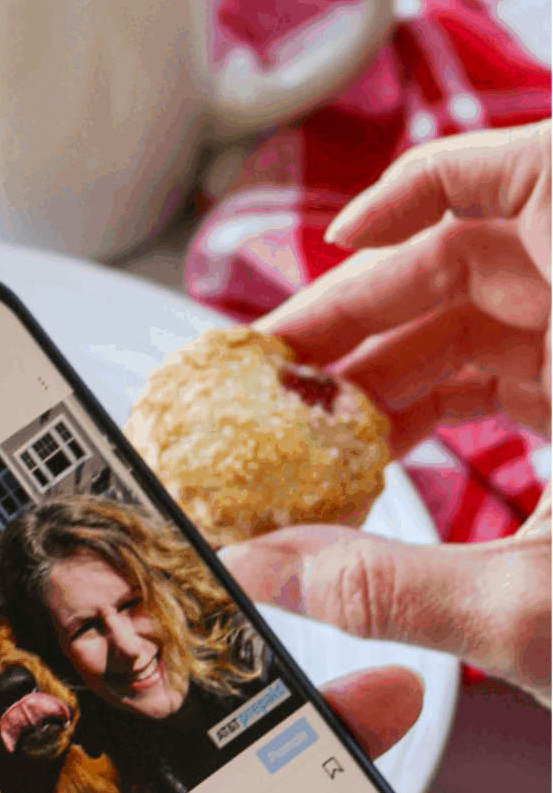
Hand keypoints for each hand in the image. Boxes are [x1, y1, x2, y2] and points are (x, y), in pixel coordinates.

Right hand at [222, 121, 550, 705]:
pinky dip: (447, 403)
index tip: (339, 240)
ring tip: (316, 422)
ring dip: (396, 366)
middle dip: (369, 310)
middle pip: (478, 262)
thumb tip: (266, 572)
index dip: (418, 188)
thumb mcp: (535, 609)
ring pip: (489, 325)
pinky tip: (387, 446)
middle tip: (284, 371)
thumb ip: (383, 586)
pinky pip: (517, 380)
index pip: (520, 182)